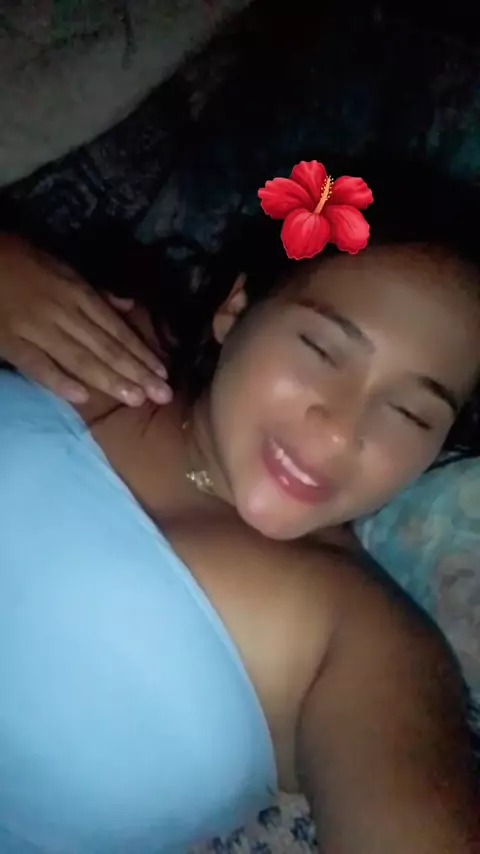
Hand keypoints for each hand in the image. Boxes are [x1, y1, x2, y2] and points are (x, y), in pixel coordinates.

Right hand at [0, 234, 171, 405]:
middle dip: (136, 372)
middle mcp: (63, 311)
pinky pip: (37, 365)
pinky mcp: (10, 342)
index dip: (141, 352)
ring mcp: (36, 328)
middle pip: (105, 347)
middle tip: (162, 395)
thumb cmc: (22, 262)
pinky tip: (82, 397)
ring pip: (79, 358)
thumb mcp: (63, 268)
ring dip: (109, 380)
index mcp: (78, 292)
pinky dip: (58, 380)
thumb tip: (129, 307)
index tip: (163, 374)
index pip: (116, 329)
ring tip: (136, 399)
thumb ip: (96, 292)